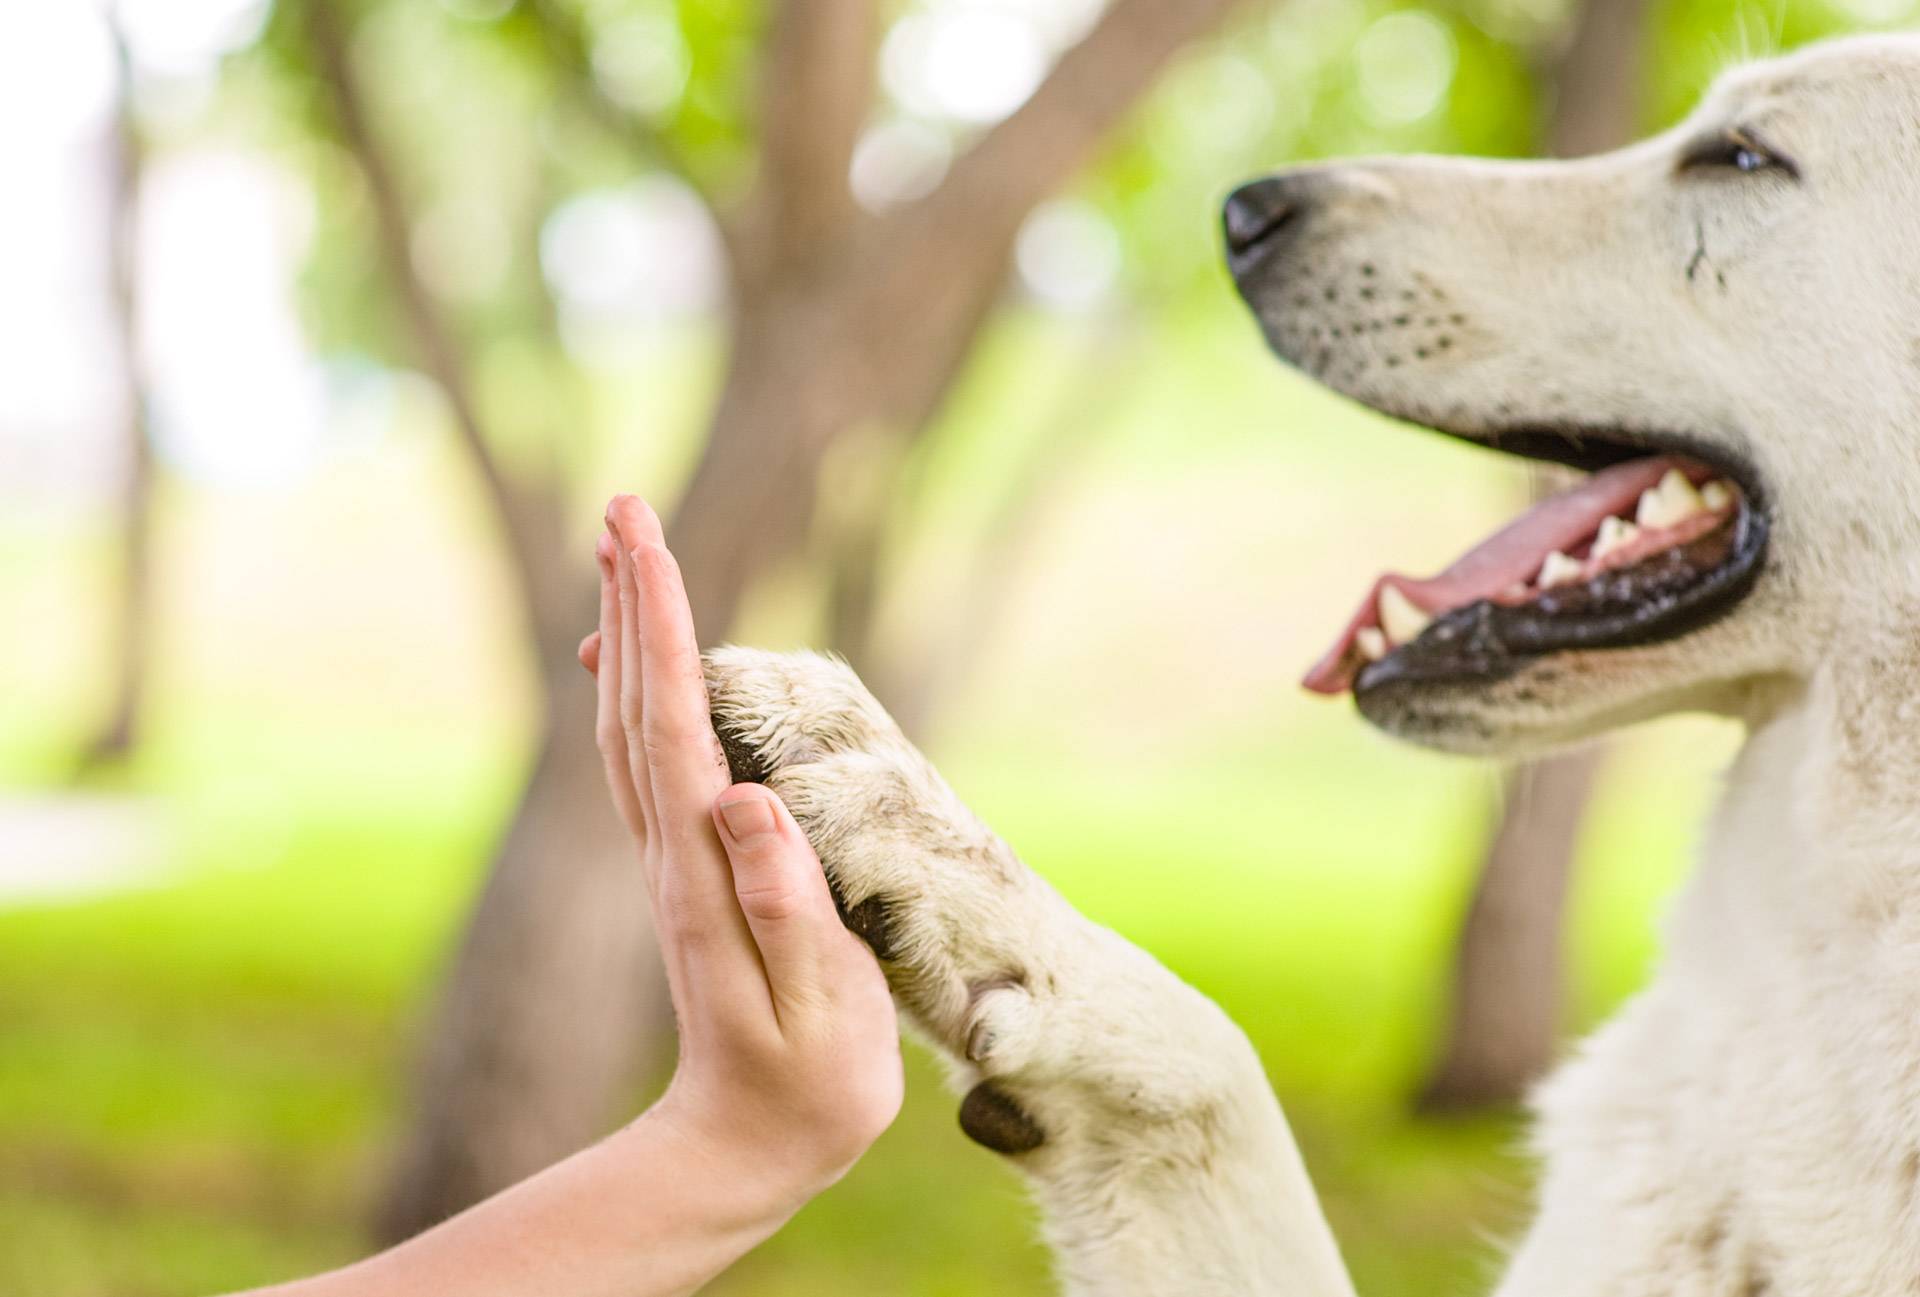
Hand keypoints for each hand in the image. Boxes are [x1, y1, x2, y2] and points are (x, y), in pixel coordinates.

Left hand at [581, 495, 902, 1214]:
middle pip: (637, 706)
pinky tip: (644, 663)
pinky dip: (642, 690)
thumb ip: (785, 905)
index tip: (649, 541)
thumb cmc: (806, 1086)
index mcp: (705, 873)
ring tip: (626, 557)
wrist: (748, 1146)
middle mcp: (672, 853)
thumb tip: (742, 799)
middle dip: (634, 601)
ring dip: (630, 635)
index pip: (675, 728)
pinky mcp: (688, 871)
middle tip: (625, 507)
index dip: (665, 630)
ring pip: (633, 726)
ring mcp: (672, 861)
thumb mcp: (815, 1008)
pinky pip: (650, 759)